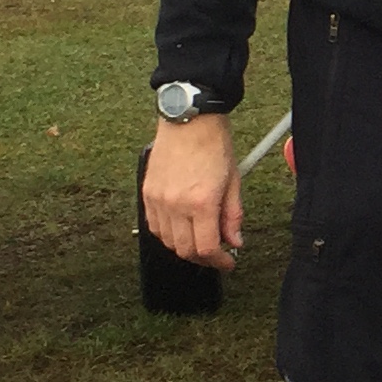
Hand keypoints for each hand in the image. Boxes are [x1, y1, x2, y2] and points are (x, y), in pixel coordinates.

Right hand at [143, 112, 242, 267]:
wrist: (190, 118)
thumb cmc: (213, 143)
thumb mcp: (233, 181)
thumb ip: (233, 215)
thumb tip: (234, 241)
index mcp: (201, 202)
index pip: (206, 249)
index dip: (219, 262)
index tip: (228, 262)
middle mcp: (175, 204)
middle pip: (185, 250)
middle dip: (203, 258)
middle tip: (216, 254)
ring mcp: (158, 199)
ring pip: (167, 241)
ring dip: (184, 246)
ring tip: (200, 238)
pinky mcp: (147, 192)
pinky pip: (154, 225)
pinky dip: (167, 233)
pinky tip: (181, 227)